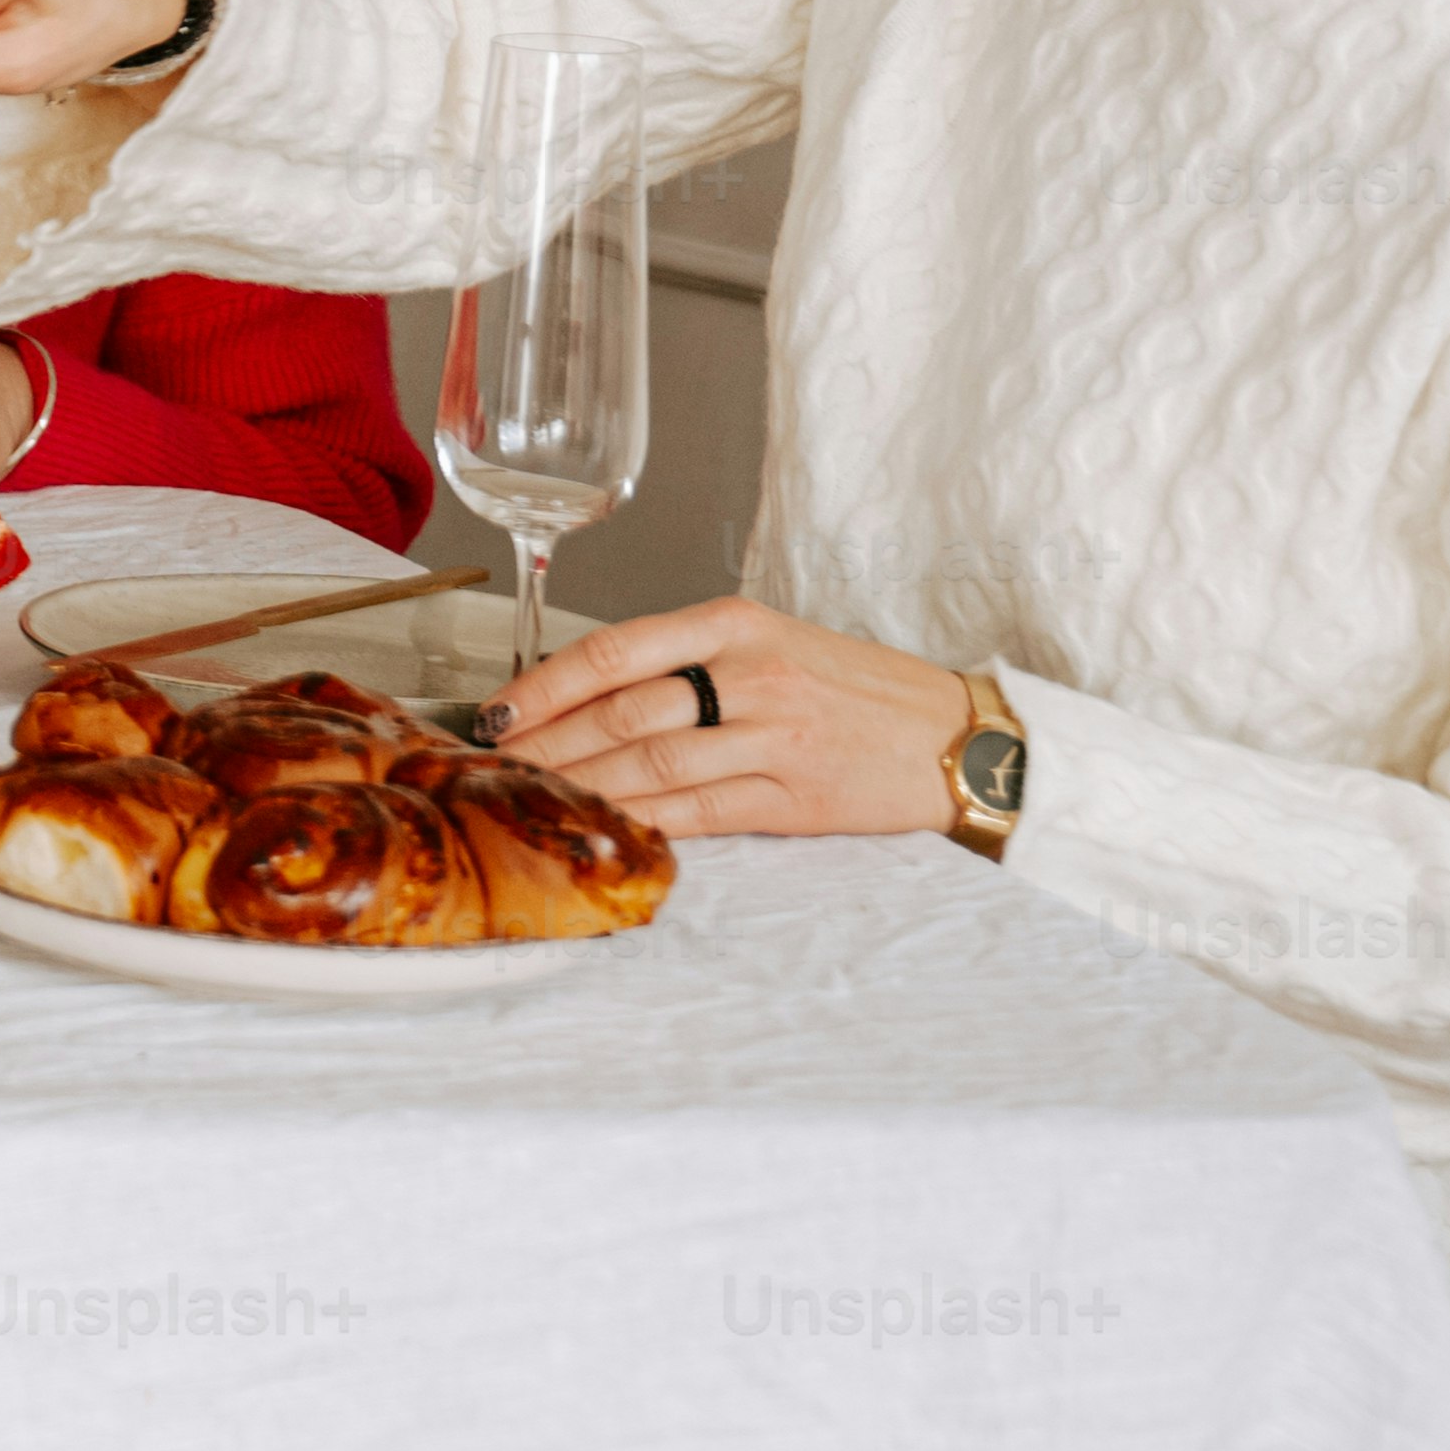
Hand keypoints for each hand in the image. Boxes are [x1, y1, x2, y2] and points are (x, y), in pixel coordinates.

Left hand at [484, 593, 967, 840]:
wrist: (958, 736)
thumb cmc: (858, 689)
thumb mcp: (775, 643)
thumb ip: (690, 660)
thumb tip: (589, 693)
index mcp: (737, 624)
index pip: (615, 651)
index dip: (543, 685)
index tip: (493, 712)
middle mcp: (752, 673)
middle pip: (621, 711)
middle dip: (544, 743)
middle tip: (491, 768)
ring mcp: (774, 737)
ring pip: (651, 763)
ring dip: (579, 784)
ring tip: (529, 799)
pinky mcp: (795, 798)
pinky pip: (698, 811)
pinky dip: (640, 819)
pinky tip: (599, 826)